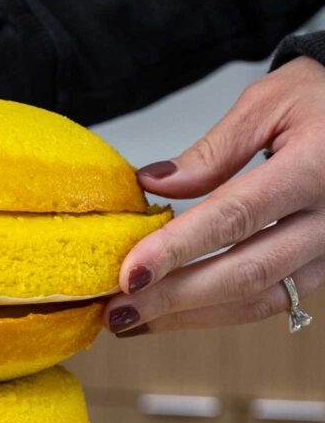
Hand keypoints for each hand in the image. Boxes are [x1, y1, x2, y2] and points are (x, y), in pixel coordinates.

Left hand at [105, 56, 324, 335]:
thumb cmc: (321, 101)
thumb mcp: (269, 103)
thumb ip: (213, 149)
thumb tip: (152, 184)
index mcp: (315, 167)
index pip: (237, 215)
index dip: (179, 248)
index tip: (130, 272)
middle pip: (244, 272)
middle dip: (173, 298)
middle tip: (117, 312)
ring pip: (254, 300)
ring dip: (187, 318)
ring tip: (130, 321)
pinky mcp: (321, 270)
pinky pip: (266, 303)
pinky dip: (214, 315)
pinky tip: (169, 316)